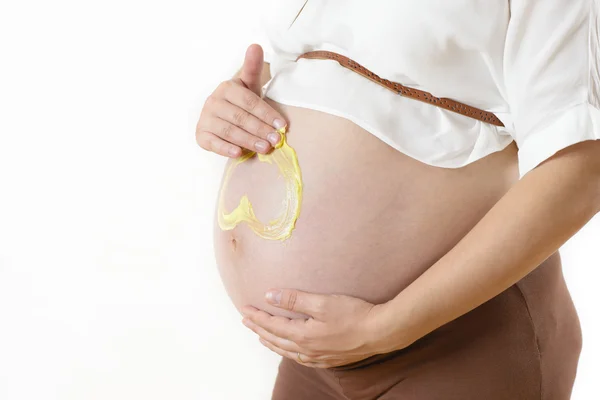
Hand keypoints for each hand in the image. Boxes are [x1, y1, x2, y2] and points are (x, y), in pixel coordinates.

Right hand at [195, 44, 286, 156]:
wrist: (222, 118)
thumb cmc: (241, 102)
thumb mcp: (249, 85)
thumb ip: (252, 68)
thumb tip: (255, 45)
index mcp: (226, 88)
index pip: (249, 101)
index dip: (266, 114)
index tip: (282, 125)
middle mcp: (213, 102)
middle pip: (240, 117)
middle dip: (260, 129)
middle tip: (276, 140)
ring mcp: (205, 119)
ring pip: (229, 131)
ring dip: (248, 140)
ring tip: (265, 148)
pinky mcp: (201, 135)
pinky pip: (213, 143)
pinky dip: (226, 149)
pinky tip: (239, 153)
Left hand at [240, 289, 393, 368]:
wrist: (380, 332)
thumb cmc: (353, 314)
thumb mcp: (321, 302)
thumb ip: (294, 299)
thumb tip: (269, 295)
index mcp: (302, 335)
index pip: (272, 325)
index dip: (257, 316)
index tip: (244, 309)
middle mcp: (307, 349)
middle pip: (276, 339)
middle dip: (259, 329)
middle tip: (246, 321)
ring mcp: (319, 356)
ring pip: (287, 351)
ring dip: (272, 342)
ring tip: (262, 337)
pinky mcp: (330, 359)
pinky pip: (302, 359)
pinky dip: (290, 353)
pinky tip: (292, 351)